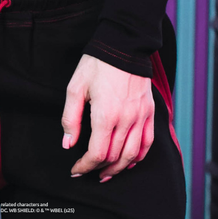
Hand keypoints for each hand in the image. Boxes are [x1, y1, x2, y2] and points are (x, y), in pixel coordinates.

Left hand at [61, 55, 153, 181]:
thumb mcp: (76, 87)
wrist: (123, 45)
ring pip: (132, 155)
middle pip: (114, 157)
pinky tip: (129, 161)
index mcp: (106, 114)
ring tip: (106, 173)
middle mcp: (126, 119)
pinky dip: (138, 157)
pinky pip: (147, 143)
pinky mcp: (149, 112)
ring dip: (119, 168)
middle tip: (88, 171)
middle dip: (99, 168)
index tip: (76, 169)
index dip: (85, 166)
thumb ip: (70, 118)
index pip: (97, 154)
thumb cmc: (97, 64)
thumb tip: (68, 144)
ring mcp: (140, 116)